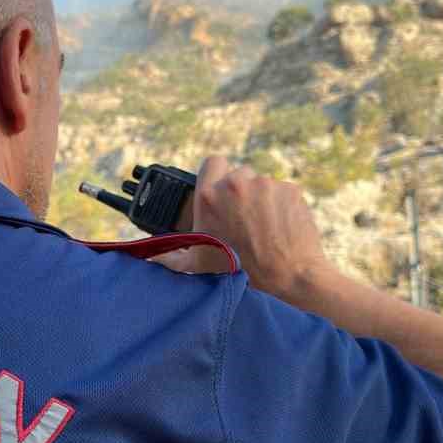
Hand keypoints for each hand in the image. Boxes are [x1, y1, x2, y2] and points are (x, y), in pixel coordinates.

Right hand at [153, 156, 334, 294]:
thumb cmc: (239, 273)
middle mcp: (236, 184)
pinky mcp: (290, 190)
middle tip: (243, 219)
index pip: (212, 162)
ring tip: (263, 228)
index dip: (217, 174)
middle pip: (239, 174)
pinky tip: (280, 228)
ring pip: (262, 184)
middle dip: (241, 193)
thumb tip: (151, 257)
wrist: (287, 279)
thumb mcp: (197, 265)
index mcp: (209, 196)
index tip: (221, 192)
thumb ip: (170, 256)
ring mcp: (266, 185)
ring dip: (262, 200)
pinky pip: (283, 191)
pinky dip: (282, 206)